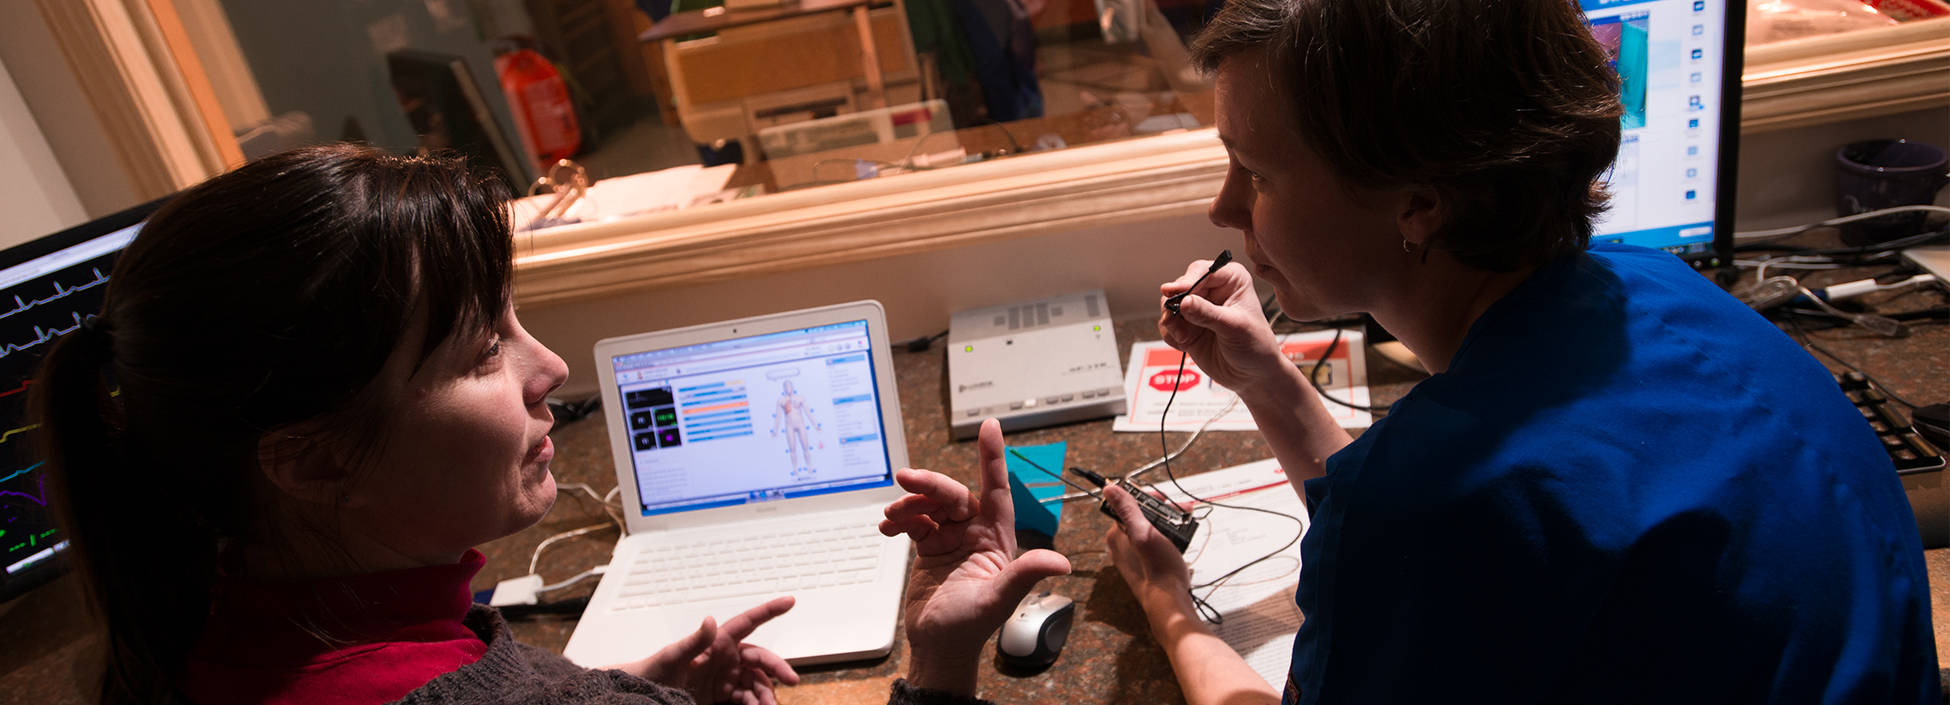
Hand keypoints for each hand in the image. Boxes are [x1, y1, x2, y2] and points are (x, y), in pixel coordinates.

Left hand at [616, 596, 800, 704]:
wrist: (644, 695)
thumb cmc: (654, 672)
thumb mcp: (673, 657)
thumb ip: (694, 640)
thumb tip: (709, 621)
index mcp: (717, 642)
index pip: (748, 622)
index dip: (769, 610)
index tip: (789, 602)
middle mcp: (726, 657)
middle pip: (761, 658)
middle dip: (778, 668)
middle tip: (792, 680)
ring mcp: (726, 676)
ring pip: (757, 681)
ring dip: (766, 693)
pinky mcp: (723, 693)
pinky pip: (748, 696)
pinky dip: (756, 703)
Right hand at [879, 419, 1072, 694]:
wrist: (937, 647)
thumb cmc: (970, 628)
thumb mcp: (997, 600)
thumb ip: (1024, 575)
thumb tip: (1060, 562)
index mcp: (996, 539)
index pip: (997, 489)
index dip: (993, 457)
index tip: (990, 426)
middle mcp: (975, 533)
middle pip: (953, 493)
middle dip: (930, 484)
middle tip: (906, 480)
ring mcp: (951, 538)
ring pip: (931, 504)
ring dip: (910, 503)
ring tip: (893, 516)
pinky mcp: (929, 547)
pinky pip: (914, 520)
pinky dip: (900, 518)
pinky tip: (887, 527)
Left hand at [1102, 484, 1194, 614]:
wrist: (1170, 602)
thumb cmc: (1158, 569)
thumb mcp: (1144, 533)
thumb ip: (1128, 509)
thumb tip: (1109, 488)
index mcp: (1116, 535)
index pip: (1129, 505)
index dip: (1150, 499)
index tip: (1166, 501)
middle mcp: (1121, 545)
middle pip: (1142, 516)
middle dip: (1163, 511)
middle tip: (1182, 511)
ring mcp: (1133, 555)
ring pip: (1151, 529)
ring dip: (1169, 522)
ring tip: (1185, 523)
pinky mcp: (1145, 564)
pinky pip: (1155, 543)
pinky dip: (1168, 537)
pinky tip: (1180, 538)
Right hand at [1158, 259, 1289, 397]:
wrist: (1253, 375)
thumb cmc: (1256, 346)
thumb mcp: (1234, 327)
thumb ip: (1207, 314)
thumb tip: (1184, 302)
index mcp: (1231, 280)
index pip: (1202, 272)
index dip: (1186, 282)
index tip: (1173, 292)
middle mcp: (1213, 290)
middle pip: (1181, 286)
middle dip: (1174, 304)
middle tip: (1173, 320)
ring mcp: (1198, 308)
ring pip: (1170, 304)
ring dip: (1171, 322)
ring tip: (1182, 337)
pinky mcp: (1188, 326)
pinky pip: (1168, 323)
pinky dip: (1170, 334)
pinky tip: (1184, 344)